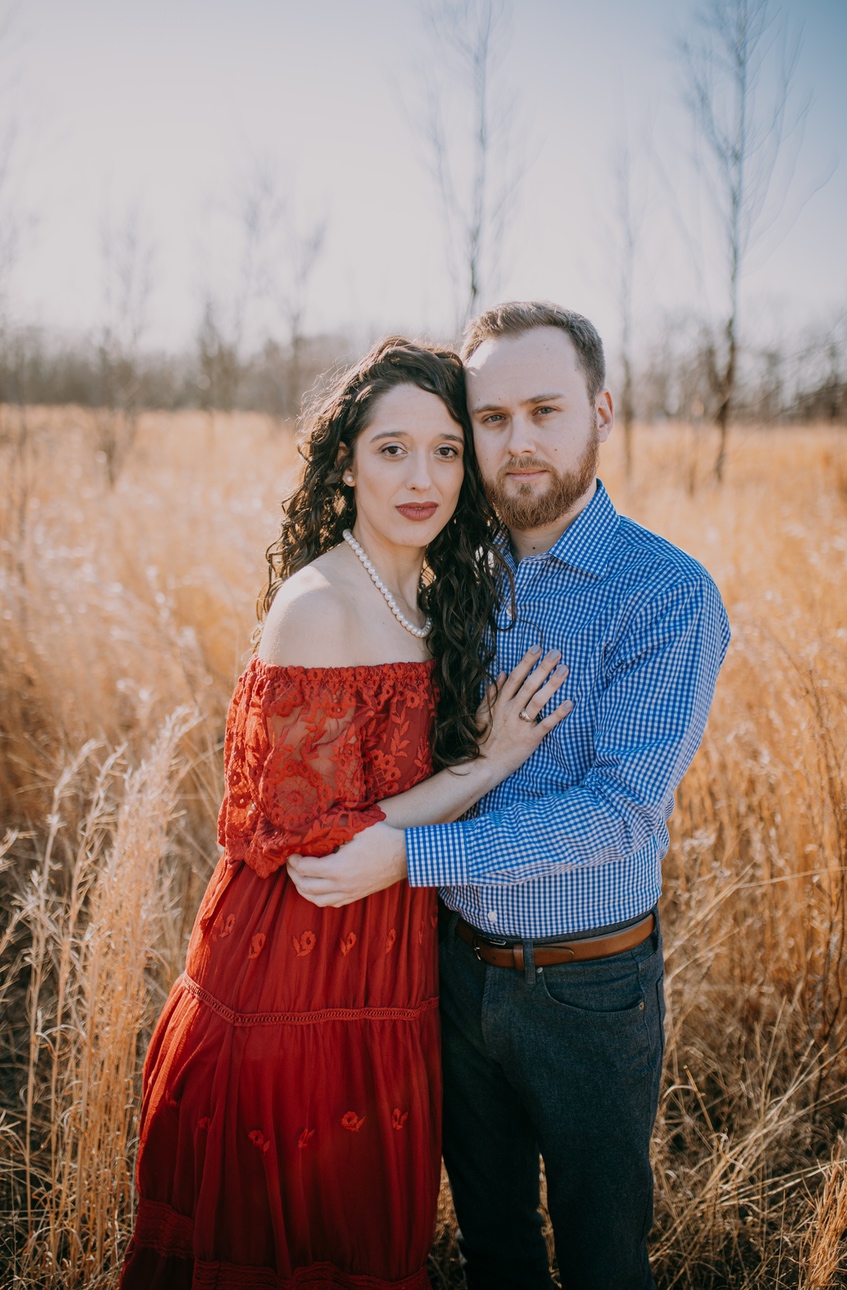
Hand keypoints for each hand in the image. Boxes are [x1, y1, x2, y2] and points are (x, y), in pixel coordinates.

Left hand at [287, 822, 406, 907]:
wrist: (405, 857)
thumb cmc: (382, 838)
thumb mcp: (357, 828)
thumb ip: (335, 826)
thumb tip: (316, 821)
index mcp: (337, 868)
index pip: (305, 869)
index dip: (293, 861)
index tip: (291, 852)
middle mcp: (340, 885)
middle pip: (306, 887)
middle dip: (293, 875)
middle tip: (291, 863)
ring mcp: (349, 893)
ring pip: (316, 900)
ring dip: (303, 889)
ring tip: (299, 876)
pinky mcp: (355, 896)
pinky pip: (331, 903)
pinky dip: (318, 897)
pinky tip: (316, 887)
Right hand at [476, 647, 571, 777]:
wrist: (483, 764)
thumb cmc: (483, 738)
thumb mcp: (482, 712)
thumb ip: (492, 693)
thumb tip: (502, 673)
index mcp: (500, 703)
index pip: (516, 677)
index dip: (527, 661)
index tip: (538, 648)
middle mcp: (511, 710)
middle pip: (530, 684)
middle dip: (544, 667)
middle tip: (557, 653)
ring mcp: (521, 724)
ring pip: (539, 700)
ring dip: (553, 684)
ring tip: (565, 670)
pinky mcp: (530, 739)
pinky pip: (546, 724)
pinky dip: (558, 713)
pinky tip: (570, 703)